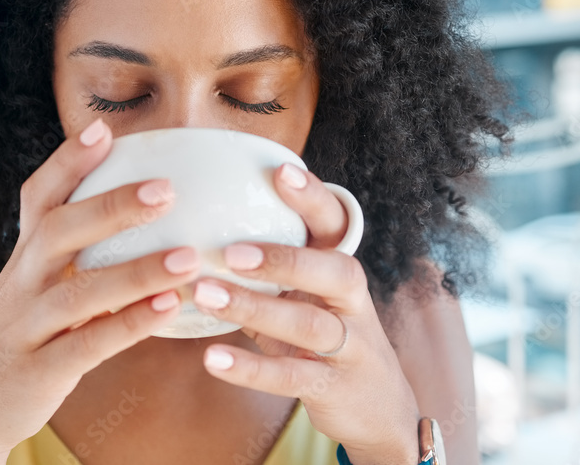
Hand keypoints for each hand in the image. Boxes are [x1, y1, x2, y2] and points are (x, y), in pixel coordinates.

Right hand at [0, 118, 199, 461]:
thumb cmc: (24, 332)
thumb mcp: (37, 285)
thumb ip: (77, 252)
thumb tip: (144, 210)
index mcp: (24, 255)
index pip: (38, 197)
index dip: (67, 162)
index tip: (102, 128)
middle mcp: (20, 282)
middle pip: (58, 231)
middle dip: (111, 206)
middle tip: (166, 189)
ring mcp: (26, 326)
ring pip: (77, 292)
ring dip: (136, 272)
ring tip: (188, 257)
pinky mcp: (38, 371)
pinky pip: (87, 345)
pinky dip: (130, 324)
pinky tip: (169, 308)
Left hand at [192, 163, 420, 464]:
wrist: (380, 410)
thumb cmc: (324, 339)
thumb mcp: (306, 298)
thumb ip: (268, 271)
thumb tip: (199, 233)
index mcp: (341, 269)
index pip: (335, 224)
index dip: (312, 197)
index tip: (281, 170)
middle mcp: (352, 302)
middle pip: (332, 271)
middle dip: (283, 259)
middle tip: (229, 251)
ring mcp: (350, 346)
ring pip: (308, 324)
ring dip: (254, 309)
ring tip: (204, 295)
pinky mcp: (336, 388)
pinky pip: (294, 376)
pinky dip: (252, 368)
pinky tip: (212, 359)